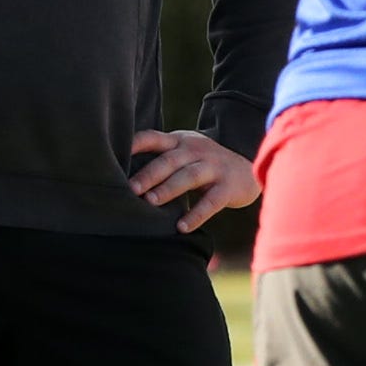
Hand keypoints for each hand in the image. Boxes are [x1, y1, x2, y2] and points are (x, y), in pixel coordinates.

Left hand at [129, 129, 259, 231]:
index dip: (136, 144)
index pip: (154, 138)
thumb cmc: (205, 163)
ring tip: (151, 201)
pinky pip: (211, 202)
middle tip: (131, 188)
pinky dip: (196, 214)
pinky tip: (182, 227)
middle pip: (170, 160)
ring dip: (169, 189)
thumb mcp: (185, 152)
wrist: (249, 168)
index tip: (116, 154)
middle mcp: (196, 150)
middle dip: (150, 174)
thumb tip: (121, 174)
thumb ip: (161, 157)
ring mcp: (214, 167)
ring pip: (189, 176)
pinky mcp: (228, 187)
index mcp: (180, 141)